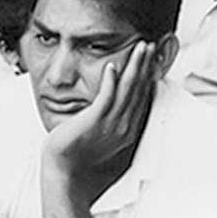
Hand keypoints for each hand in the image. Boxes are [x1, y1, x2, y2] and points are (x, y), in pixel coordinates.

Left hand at [43, 42, 156, 177]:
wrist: (64, 172)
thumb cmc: (79, 153)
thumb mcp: (101, 133)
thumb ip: (111, 118)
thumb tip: (114, 102)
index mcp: (128, 129)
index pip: (143, 96)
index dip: (148, 75)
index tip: (151, 58)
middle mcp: (124, 126)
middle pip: (139, 89)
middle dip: (145, 66)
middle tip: (150, 45)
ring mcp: (110, 124)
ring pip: (127, 90)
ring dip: (134, 66)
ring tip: (139, 48)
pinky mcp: (93, 122)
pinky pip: (105, 98)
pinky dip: (110, 82)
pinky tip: (112, 67)